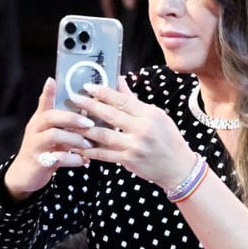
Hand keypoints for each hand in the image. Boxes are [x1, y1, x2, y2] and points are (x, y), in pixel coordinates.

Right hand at [4, 78, 96, 198]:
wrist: (25, 175)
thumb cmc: (42, 149)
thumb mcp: (49, 131)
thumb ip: (61, 119)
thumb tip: (79, 104)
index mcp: (40, 120)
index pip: (43, 101)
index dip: (48, 91)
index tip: (52, 80)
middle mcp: (35, 129)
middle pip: (50, 117)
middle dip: (72, 118)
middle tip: (90, 123)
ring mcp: (35, 145)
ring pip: (54, 136)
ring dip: (75, 139)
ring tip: (89, 145)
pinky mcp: (39, 162)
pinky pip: (58, 158)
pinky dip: (74, 159)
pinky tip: (85, 161)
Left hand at [72, 78, 196, 189]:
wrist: (178, 168)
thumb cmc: (168, 139)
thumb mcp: (157, 116)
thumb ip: (134, 100)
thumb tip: (119, 81)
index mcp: (149, 114)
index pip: (122, 100)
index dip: (103, 92)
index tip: (87, 86)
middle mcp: (142, 129)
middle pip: (110, 115)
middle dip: (89, 105)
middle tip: (73, 98)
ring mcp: (134, 146)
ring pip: (104, 134)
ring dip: (84, 128)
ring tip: (69, 121)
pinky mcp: (128, 160)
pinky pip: (104, 154)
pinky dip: (89, 149)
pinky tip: (77, 145)